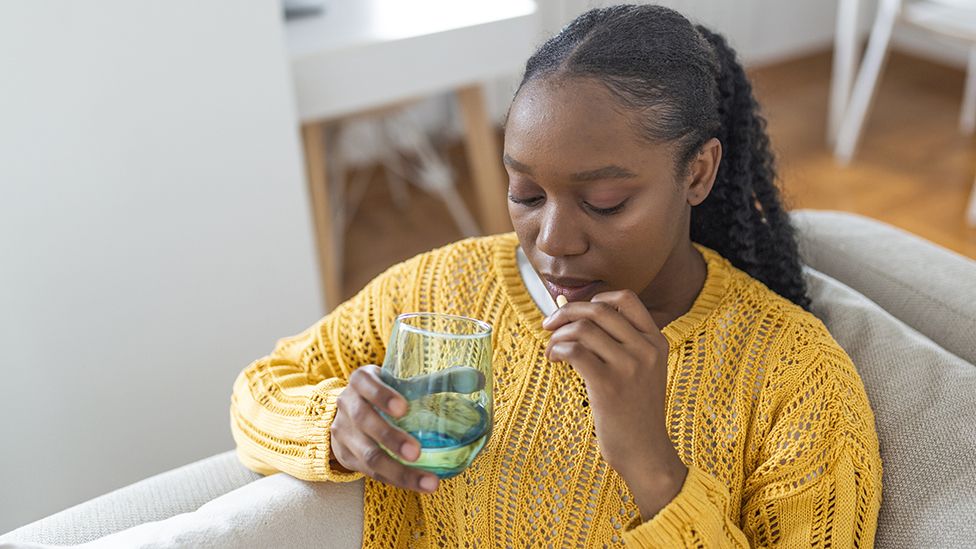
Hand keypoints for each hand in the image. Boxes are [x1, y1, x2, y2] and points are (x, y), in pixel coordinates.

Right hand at [331, 364, 439, 492]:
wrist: (349, 415)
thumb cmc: (386, 394)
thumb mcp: (404, 382)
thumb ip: (439, 381)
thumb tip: (479, 378)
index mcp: (361, 381)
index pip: (364, 383)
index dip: (381, 395)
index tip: (404, 408)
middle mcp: (347, 405)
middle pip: (364, 421)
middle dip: (390, 438)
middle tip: (416, 452)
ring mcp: (343, 433)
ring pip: (367, 455)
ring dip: (398, 471)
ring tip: (428, 482)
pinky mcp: (346, 457)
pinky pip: (371, 473)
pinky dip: (395, 479)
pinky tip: (417, 485)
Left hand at [542, 290, 686, 519]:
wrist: (646, 452)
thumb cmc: (636, 412)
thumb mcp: (644, 371)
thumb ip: (623, 344)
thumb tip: (577, 317)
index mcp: (656, 341)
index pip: (627, 299)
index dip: (596, 297)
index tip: (577, 311)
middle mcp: (646, 349)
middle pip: (597, 309)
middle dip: (565, 313)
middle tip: (548, 325)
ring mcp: (629, 366)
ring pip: (582, 329)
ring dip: (558, 336)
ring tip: (551, 351)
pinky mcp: (608, 385)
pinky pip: (574, 351)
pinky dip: (557, 351)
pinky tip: (554, 361)